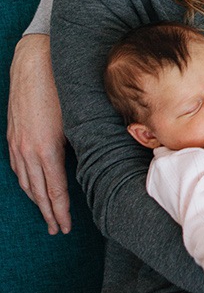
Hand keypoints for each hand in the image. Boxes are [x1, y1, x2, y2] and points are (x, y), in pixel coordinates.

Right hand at [7, 34, 70, 233]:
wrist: (34, 63)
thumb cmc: (62, 88)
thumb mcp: (78, 119)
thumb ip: (85, 143)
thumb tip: (101, 161)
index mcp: (47, 149)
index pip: (54, 191)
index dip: (59, 211)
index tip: (64, 227)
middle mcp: (28, 150)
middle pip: (37, 192)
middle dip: (48, 213)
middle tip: (56, 229)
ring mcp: (17, 144)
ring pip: (25, 182)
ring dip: (36, 201)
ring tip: (46, 214)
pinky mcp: (13, 136)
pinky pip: (17, 168)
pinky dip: (26, 183)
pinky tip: (32, 188)